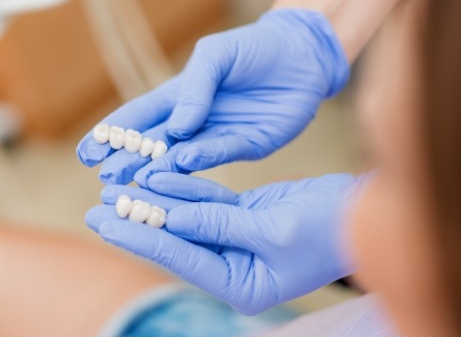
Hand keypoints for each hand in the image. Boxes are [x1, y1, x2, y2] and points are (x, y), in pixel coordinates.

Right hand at [76, 8, 349, 186]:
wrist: (302, 55)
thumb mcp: (215, 56)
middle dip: (130, 161)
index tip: (88, 153)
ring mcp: (221, 135)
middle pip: (156, 145)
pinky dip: (201, 160)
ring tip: (137, 180)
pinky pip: (222, 154)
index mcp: (182, 96)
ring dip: (161, 169)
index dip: (113, 135)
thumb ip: (194, 87)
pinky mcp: (249, 145)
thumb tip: (176, 128)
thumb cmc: (254, 48)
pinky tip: (182, 163)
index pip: (140, 117)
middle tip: (108, 178)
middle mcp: (197, 121)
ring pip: (184, 157)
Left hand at [85, 172, 366, 314]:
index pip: (180, 256)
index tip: (103, 221)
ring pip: (187, 218)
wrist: (363, 210)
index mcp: (242, 284)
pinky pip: (207, 202)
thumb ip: (220, 223)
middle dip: (137, 221)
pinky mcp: (245, 217)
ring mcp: (238, 241)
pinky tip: (158, 175)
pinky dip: (185, 188)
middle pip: (176, 240)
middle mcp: (235, 266)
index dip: (140, 236)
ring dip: (156, 200)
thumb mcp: (275, 229)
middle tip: (97, 206)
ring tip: (118, 185)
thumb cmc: (330, 229)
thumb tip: (171, 217)